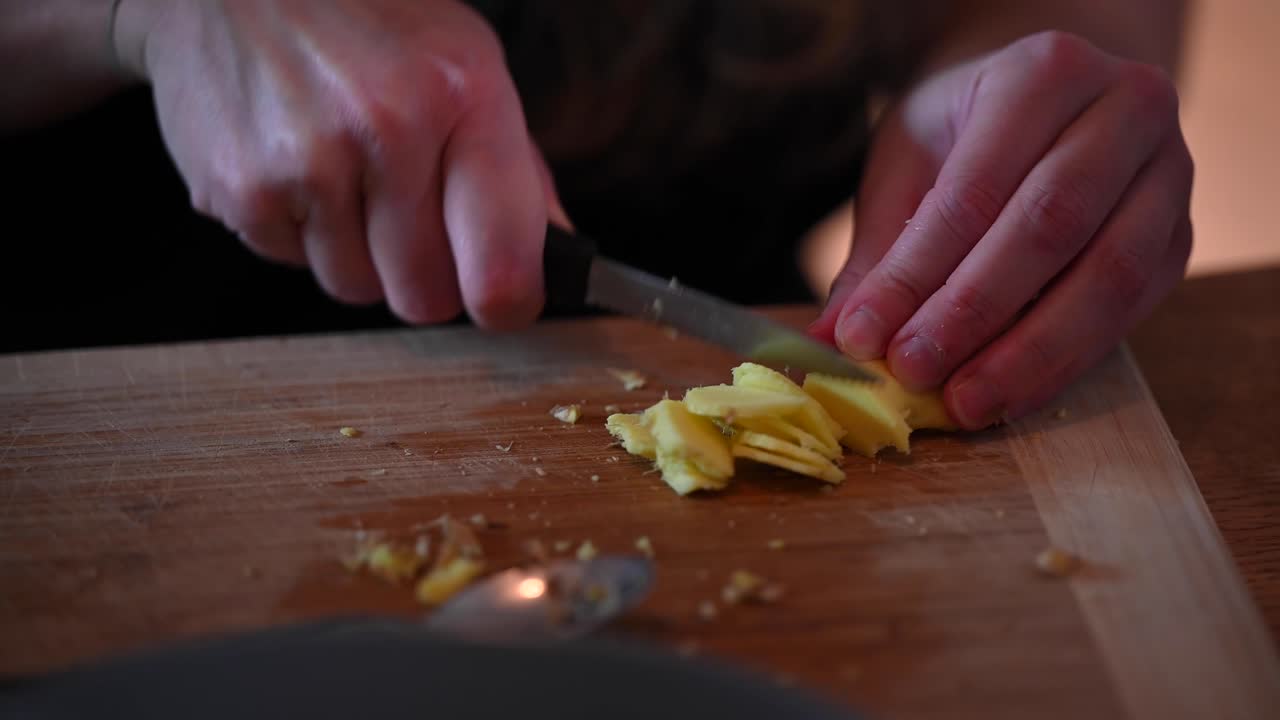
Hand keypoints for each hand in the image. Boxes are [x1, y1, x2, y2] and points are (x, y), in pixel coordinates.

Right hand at [114, 0, 562, 328]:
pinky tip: (297, 166)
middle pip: (425, 296)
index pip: (501, 268)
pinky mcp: (238, 187)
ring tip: (347, 176)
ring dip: (358, 254)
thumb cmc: (367, 16)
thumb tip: (559, 258)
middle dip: (425, 275)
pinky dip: (298, 232)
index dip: (508, 302)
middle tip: (413, 220)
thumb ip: (517, 169)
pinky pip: (290, 263)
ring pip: (356, 288)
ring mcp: (305, 160)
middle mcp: (386, 126)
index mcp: (462, 93)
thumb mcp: (468, 61)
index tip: (503, 299)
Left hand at [810, 31, 1192, 428]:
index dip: (916, 273)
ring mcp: (1167, 176)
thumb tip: (830, 341)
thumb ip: (877, 251)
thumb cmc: (963, 133)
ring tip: (961, 404)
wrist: (1048, 108)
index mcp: (1046, 72)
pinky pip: (1127, 313)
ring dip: (1028, 354)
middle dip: (972, 313)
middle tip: (911, 371)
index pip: (974, 189)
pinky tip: (1009, 398)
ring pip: (1106, 277)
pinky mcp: (1179, 240)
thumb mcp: (908, 163)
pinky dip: (1063, 364)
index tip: (861, 336)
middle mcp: (1125, 110)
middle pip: (1049, 228)